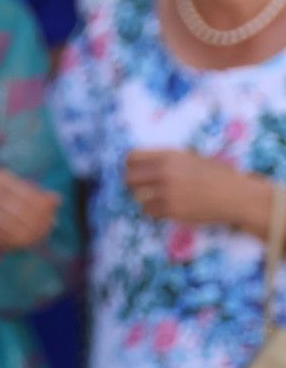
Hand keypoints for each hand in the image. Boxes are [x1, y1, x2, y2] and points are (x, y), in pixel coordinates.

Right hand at [0, 167, 61, 250]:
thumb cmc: (9, 201)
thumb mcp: (24, 194)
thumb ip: (41, 197)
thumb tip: (57, 199)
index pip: (27, 195)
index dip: (43, 209)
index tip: (54, 219)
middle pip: (18, 211)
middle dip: (36, 224)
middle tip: (46, 233)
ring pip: (8, 225)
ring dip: (26, 235)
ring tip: (38, 238)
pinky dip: (12, 242)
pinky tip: (23, 244)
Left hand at [126, 149, 246, 225]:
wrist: (238, 196)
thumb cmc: (217, 175)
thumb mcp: (191, 158)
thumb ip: (166, 160)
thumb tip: (140, 165)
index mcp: (169, 156)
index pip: (132, 157)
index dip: (130, 164)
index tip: (135, 170)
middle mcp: (165, 173)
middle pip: (129, 178)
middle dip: (133, 183)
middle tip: (142, 187)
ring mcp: (168, 193)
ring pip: (137, 196)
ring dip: (144, 198)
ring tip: (157, 198)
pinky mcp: (172, 211)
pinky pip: (149, 211)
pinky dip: (154, 210)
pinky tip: (166, 208)